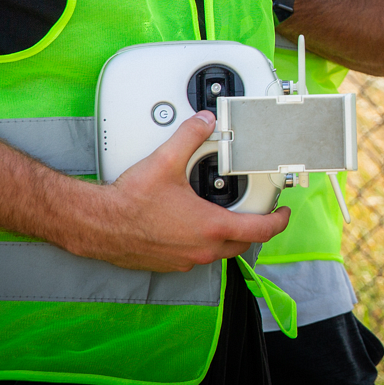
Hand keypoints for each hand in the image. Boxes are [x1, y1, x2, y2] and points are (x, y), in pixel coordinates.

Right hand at [68, 110, 291, 271]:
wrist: (99, 225)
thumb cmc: (129, 203)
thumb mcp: (165, 161)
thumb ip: (190, 135)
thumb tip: (205, 121)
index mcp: (210, 227)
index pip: (260, 229)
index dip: (279, 221)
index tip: (284, 213)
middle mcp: (201, 249)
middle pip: (244, 243)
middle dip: (256, 228)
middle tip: (260, 214)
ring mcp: (186, 260)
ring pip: (221, 252)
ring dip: (229, 237)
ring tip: (227, 216)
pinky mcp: (170, 264)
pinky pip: (198, 256)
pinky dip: (205, 243)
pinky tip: (195, 227)